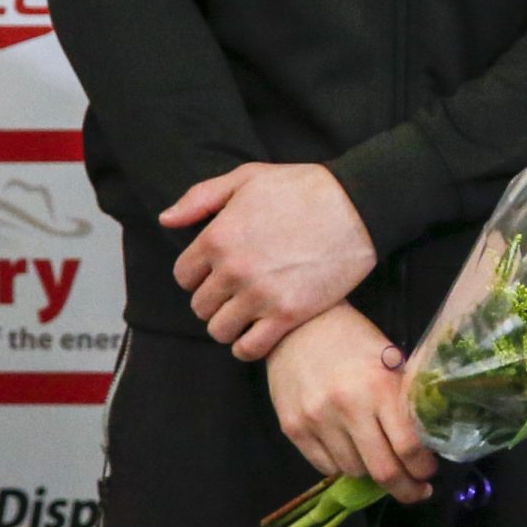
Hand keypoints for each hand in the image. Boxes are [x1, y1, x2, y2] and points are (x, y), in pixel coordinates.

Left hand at [162, 162, 376, 358]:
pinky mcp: (288, 314)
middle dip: (215, 299)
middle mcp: (233, 269)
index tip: (218, 271)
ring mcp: (260, 294)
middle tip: (237, 290)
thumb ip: (201, 197)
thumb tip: (166, 221)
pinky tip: (259, 330)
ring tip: (249, 310)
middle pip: (200, 306)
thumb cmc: (304, 188)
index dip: (199, 274)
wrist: (359, 205)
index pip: (183, 276)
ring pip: (220, 330)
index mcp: (218, 236)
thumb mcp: (249, 177)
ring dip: (230, 323)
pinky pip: (248, 348)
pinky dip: (248, 345)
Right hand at [266, 303, 436, 504]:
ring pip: (354, 472)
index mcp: (379, 385)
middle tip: (416, 490)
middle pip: (383, 470)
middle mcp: (348, 406)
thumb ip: (403, 398)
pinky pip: (325, 467)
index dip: (423, 468)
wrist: (297, 325)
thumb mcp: (388, 359)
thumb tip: (425, 441)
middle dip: (405, 489)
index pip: (408, 446)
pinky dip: (343, 466)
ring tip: (381, 462)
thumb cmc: (352, 338)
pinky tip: (352, 453)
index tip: (430, 472)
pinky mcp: (293, 429)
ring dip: (372, 474)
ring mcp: (317, 420)